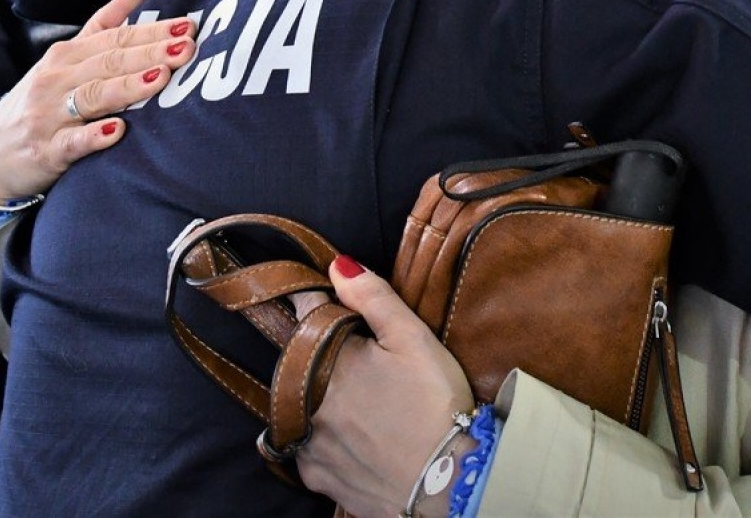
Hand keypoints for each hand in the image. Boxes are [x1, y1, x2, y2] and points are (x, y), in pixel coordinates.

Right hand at [0, 0, 196, 202]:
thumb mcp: (62, 62)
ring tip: (161, 77)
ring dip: (128, 86)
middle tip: (186, 47)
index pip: (114, 37)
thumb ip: (99, 29)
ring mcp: (48, 114)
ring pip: (93, 96)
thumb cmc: (38, 105)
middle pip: (109, 61)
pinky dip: (93, 136)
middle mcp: (56, 78)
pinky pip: (72, 142)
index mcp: (65, 55)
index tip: (186, 26)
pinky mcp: (45, 151)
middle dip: (151, 52)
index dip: (151, 30)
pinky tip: (117, 131)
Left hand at [297, 257, 476, 517]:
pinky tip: (357, 438)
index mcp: (325, 358)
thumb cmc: (435, 406)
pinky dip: (324, 439)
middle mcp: (304, 399)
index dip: (321, 302)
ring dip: (319, 398)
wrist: (450, 486)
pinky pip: (307, 447)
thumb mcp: (414, 340)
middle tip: (365, 365)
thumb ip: (373, 297)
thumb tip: (337, 264)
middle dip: (322, 354)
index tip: (331, 301)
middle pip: (300, 360)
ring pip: (299, 404)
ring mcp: (307, 441)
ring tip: (364, 405)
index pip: (306, 312)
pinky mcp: (316, 476)